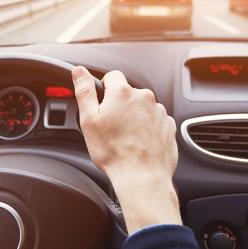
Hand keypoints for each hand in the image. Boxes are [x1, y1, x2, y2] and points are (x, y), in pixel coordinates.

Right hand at [72, 66, 180, 233]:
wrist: (142, 177)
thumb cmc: (113, 152)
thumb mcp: (89, 120)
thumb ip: (84, 91)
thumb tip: (79, 71)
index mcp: (122, 92)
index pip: (112, 76)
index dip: (104, 89)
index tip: (101, 105)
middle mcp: (144, 97)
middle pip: (128, 93)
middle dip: (119, 105)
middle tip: (110, 127)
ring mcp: (159, 112)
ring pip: (141, 108)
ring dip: (134, 117)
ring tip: (125, 138)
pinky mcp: (168, 126)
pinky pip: (154, 121)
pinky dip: (147, 128)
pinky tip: (138, 143)